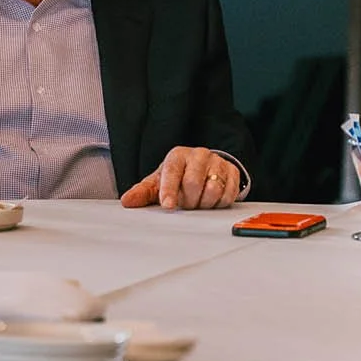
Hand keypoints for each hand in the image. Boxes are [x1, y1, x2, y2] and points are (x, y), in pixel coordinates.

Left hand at [120, 147, 242, 210]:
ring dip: (203, 203)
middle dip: (188, 200)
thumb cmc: (177, 178)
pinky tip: (211, 200)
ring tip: (198, 202)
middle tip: (185, 203)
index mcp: (178, 156)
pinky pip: (228, 194)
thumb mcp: (158, 184)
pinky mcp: (233, 172)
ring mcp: (217, 162)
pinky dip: (218, 203)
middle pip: (193, 183)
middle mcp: (199, 155)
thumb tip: (128, 201)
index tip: (168, 205)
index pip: (172, 171)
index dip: (169, 190)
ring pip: (213, 190)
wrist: (203, 170)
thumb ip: (142, 193)